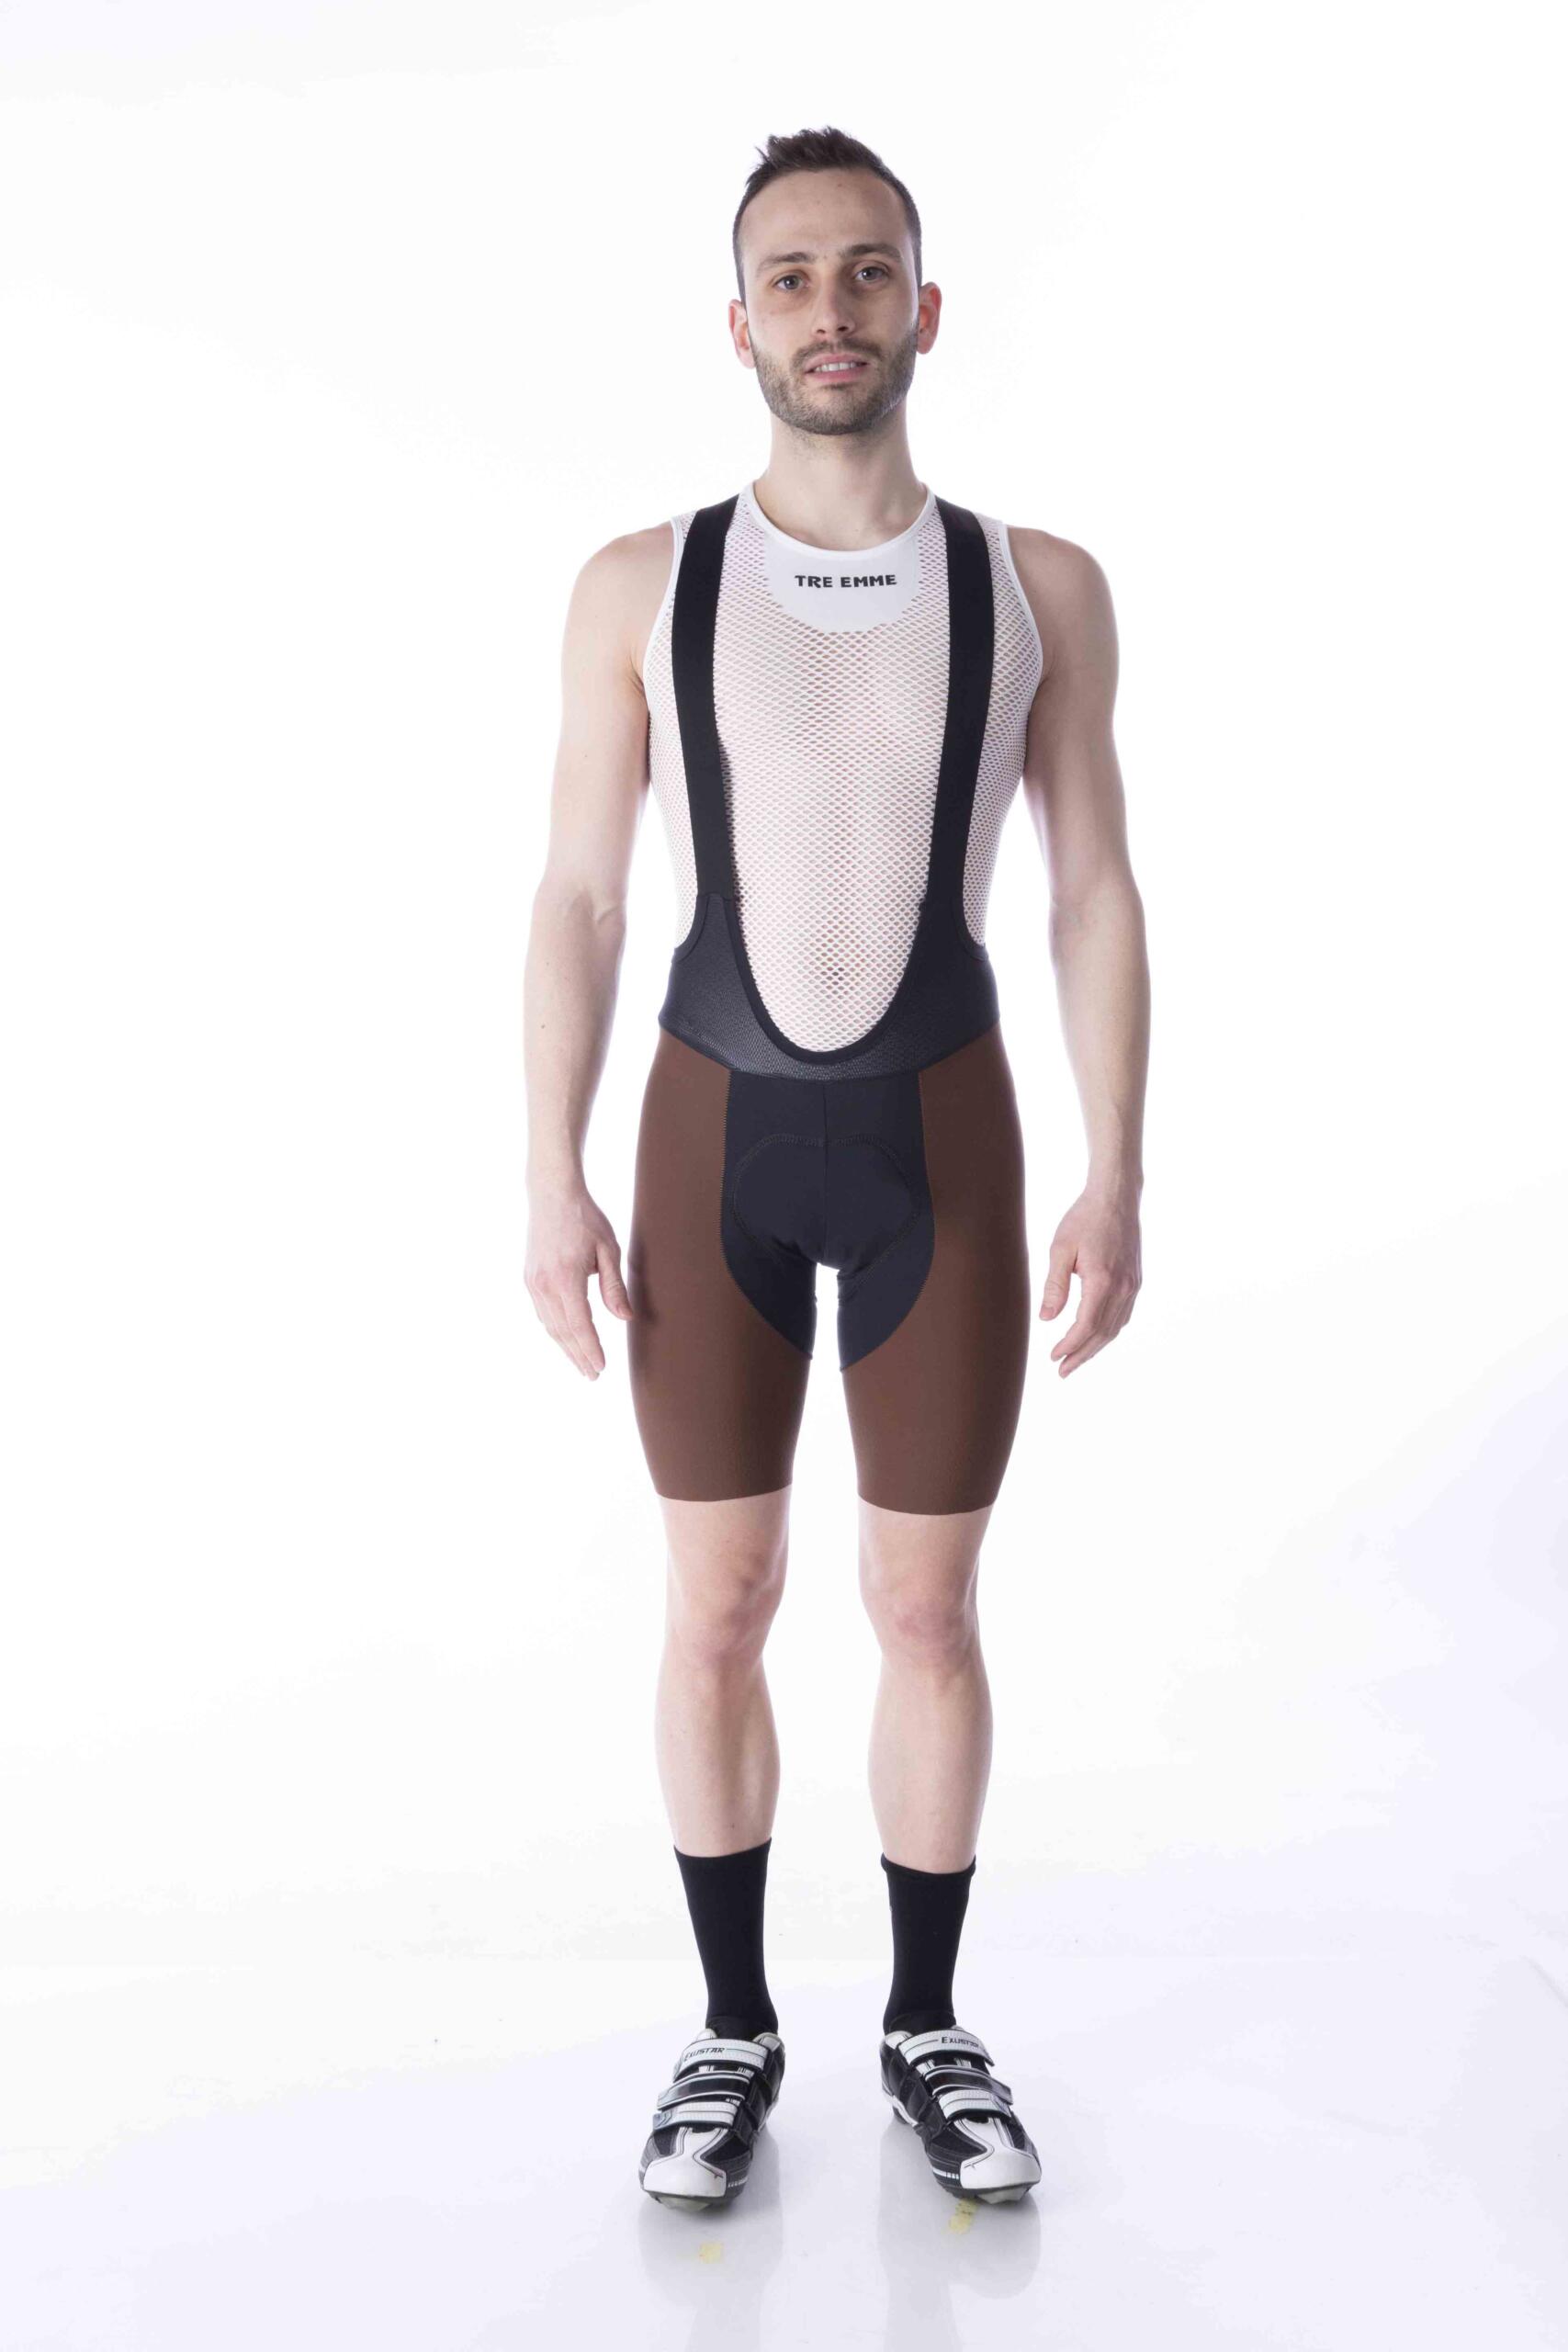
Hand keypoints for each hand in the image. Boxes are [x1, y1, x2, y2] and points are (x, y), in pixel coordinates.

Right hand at [525, 1185, 633, 1378]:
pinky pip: (543, 1313)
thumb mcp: (608, 1249)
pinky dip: (556, 1330)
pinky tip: (566, 1338)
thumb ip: (614, 1287)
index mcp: (565, 1278)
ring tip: (581, 1364)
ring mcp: (533, 1282)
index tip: (601, 1367)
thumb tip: (625, 1318)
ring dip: (566, 1347)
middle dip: (578, 1356)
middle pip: (562, 1332)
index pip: (579, 1325)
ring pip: (550, 1325)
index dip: (591, 1349)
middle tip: (593, 1376)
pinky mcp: (529, 1278)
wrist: (551, 1194)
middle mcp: (544, 1284)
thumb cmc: (585, 1218)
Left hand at [1038, 1189, 1141, 1377]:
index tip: (1054, 1357)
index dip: (1070, 1346)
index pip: (1086, 1326)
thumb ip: (1054, 1286)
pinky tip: (1095, 1337)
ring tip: (1076, 1360)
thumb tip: (1047, 1319)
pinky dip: (1108, 1332)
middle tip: (1062, 1371)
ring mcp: (1133, 1285)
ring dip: (1095, 1347)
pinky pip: (1123, 1315)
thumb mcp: (1061, 1249)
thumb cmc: (1084, 1218)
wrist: (1116, 1197)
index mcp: (1103, 1281)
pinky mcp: (1135, 1280)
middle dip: (1081, 1355)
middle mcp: (1123, 1287)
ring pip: (1115, 1327)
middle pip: (1102, 1333)